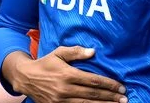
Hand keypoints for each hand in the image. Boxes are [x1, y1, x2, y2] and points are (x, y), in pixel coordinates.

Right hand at [3, 46, 126, 102]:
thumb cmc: (45, 63)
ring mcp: (61, 100)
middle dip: (110, 97)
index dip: (109, 84)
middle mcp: (65, 89)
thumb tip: (93, 51)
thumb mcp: (58, 53)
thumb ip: (76, 52)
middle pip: (93, 95)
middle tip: (124, 99)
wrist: (26, 78)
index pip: (93, 81)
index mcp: (67, 74)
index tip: (121, 87)